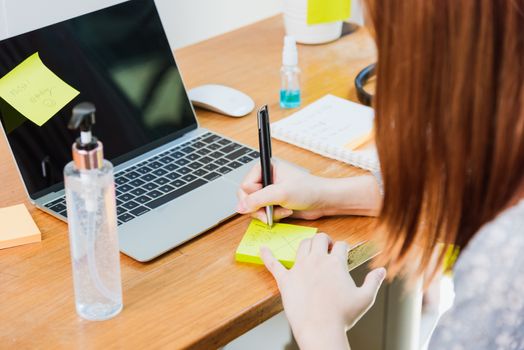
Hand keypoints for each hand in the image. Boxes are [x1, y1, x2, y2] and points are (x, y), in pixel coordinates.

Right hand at [236, 161, 381, 221]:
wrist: (325, 200)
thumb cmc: (308, 190)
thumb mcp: (281, 193)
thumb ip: (258, 199)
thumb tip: (239, 206)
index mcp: (265, 168)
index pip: (244, 186)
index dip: (252, 197)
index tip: (265, 203)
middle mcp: (265, 178)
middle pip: (247, 198)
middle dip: (260, 208)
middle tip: (270, 213)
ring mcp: (269, 191)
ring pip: (254, 207)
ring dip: (268, 213)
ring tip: (283, 210)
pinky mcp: (274, 202)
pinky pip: (264, 212)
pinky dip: (273, 216)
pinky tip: (286, 212)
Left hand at [261, 233, 385, 349]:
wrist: (321, 329)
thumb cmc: (342, 317)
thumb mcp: (364, 299)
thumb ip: (373, 282)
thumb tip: (382, 271)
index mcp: (335, 263)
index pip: (340, 245)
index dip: (343, 247)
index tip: (343, 251)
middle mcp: (316, 261)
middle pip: (319, 239)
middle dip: (324, 240)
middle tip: (327, 248)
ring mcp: (299, 269)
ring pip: (302, 245)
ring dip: (307, 244)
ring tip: (310, 249)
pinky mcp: (286, 280)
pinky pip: (274, 265)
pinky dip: (267, 256)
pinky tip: (262, 249)